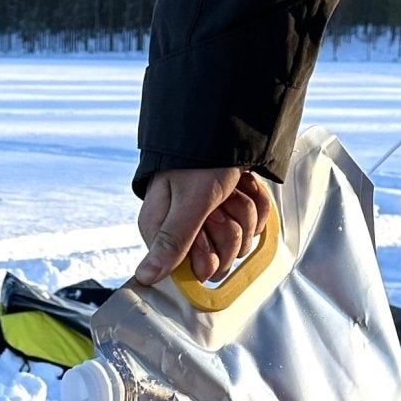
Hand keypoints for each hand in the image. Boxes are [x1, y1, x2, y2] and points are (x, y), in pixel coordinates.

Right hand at [134, 167, 272, 286]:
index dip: (204, 254)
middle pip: (217, 261)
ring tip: (232, 188)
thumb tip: (145, 276)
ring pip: (239, 243)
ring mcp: (209, 223)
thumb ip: (172, 241)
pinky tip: (243, 185)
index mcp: (161, 231)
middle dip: (228, 230)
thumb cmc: (202, 158)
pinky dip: (255, 203)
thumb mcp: (190, 202)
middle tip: (219, 202)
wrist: (228, 124)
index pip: (188, 271)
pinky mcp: (231, 214)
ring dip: (243, 212)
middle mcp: (183, 231)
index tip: (206, 228)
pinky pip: (253, 226)